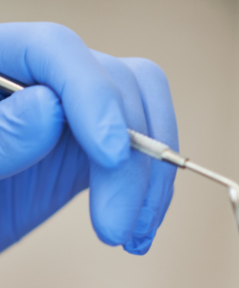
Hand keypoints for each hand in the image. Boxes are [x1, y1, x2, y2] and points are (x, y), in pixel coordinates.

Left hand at [0, 22, 177, 253]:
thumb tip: (50, 106)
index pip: (56, 50)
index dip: (94, 96)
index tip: (112, 155)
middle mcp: (38, 74)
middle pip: (116, 85)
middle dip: (130, 160)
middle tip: (114, 229)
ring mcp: (71, 108)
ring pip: (145, 114)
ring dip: (152, 179)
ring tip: (131, 238)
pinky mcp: (90, 147)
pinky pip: (144, 154)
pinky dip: (150, 195)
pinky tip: (136, 235)